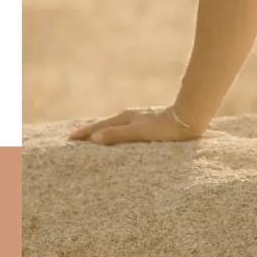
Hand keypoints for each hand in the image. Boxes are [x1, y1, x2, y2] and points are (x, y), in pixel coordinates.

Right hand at [66, 106, 201, 144]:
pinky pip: (124, 129)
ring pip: (114, 126)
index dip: (84, 133)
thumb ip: (118, 135)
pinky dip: (115, 133)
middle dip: (89, 131)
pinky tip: (119, 138)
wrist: (187, 121)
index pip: (99, 127)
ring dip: (102, 132)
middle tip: (74, 137)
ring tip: (92, 138)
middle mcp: (130, 117)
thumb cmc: (164, 129)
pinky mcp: (147, 124)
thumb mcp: (139, 133)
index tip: (69, 138)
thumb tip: (94, 139)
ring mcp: (138, 119)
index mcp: (125, 118)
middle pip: (104, 125)